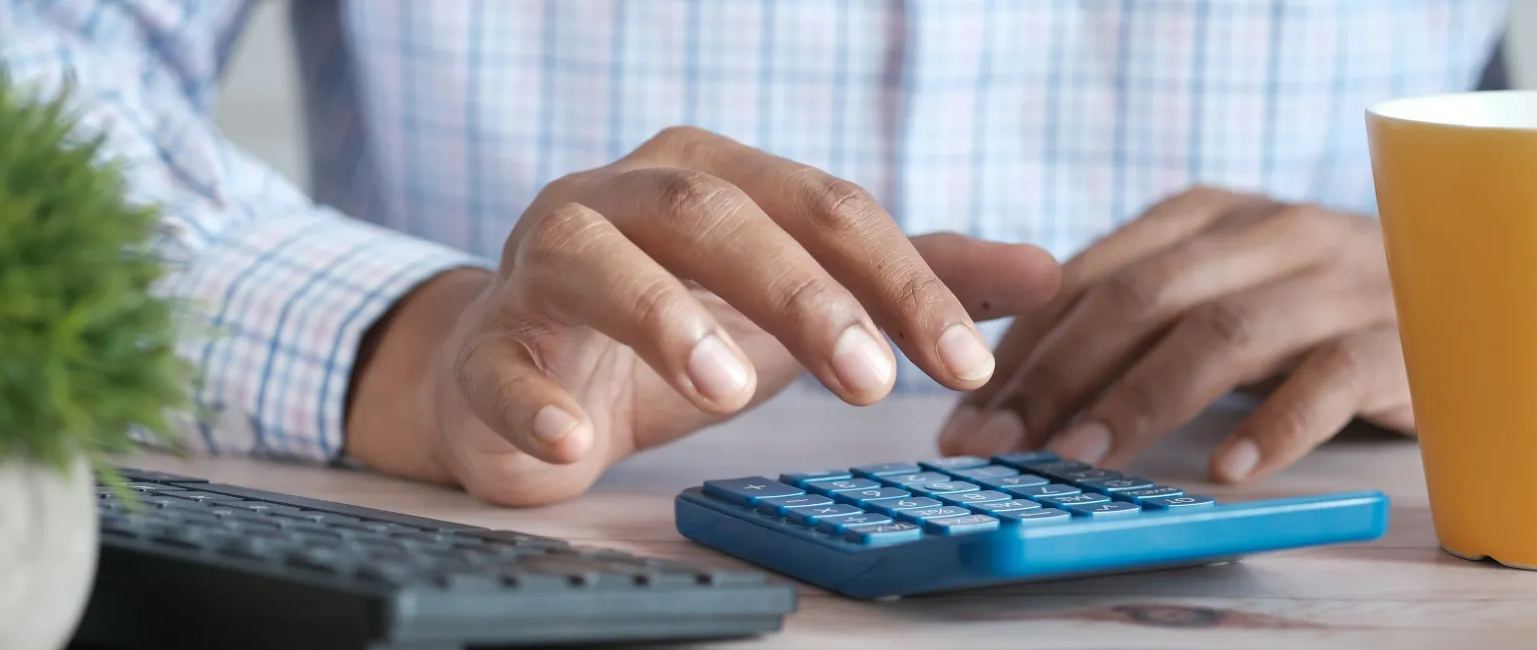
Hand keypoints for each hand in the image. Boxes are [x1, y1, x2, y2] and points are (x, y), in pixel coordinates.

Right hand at [345, 127, 1060, 505]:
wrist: (523, 371)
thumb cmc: (673, 325)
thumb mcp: (800, 300)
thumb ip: (910, 281)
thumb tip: (1048, 272)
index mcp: (714, 176)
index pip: (823, 207)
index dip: (900, 279)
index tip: (965, 362)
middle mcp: (625, 197)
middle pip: (716, 213)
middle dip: (800, 292)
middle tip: (870, 380)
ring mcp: (545, 263)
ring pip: (598, 259)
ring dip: (664, 318)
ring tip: (729, 388)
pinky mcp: (488, 344)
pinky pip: (501, 363)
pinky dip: (535, 403)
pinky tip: (575, 443)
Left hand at [937, 186, 1412, 482]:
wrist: (1452, 285)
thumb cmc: (1297, 305)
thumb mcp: (1208, 288)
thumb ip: (1124, 317)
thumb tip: (1005, 386)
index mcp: (1202, 215)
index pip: (1088, 276)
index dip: (1020, 348)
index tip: (968, 415)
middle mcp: (1265, 233)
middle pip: (1141, 299)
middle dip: (1056, 375)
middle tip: (1000, 443)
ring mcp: (1333, 281)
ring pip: (1222, 333)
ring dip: (1141, 399)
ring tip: (1083, 458)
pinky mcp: (1394, 339)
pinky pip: (1329, 380)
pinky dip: (1274, 426)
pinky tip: (1225, 470)